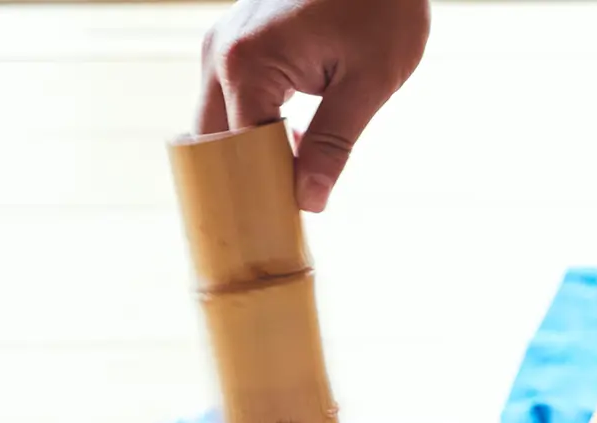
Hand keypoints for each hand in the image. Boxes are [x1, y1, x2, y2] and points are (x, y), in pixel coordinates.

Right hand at [195, 0, 429, 211]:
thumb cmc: (382, 8)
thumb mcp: (369, 83)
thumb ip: (334, 144)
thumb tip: (308, 201)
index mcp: (247, 63)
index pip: (239, 152)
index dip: (261, 191)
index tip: (285, 227)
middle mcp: (221, 51)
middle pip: (214, 140)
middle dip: (245, 178)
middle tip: (283, 214)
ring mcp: (224, 42)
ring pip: (219, 120)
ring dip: (250, 153)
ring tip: (289, 187)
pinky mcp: (237, 40)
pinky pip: (233, 97)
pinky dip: (255, 127)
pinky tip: (293, 148)